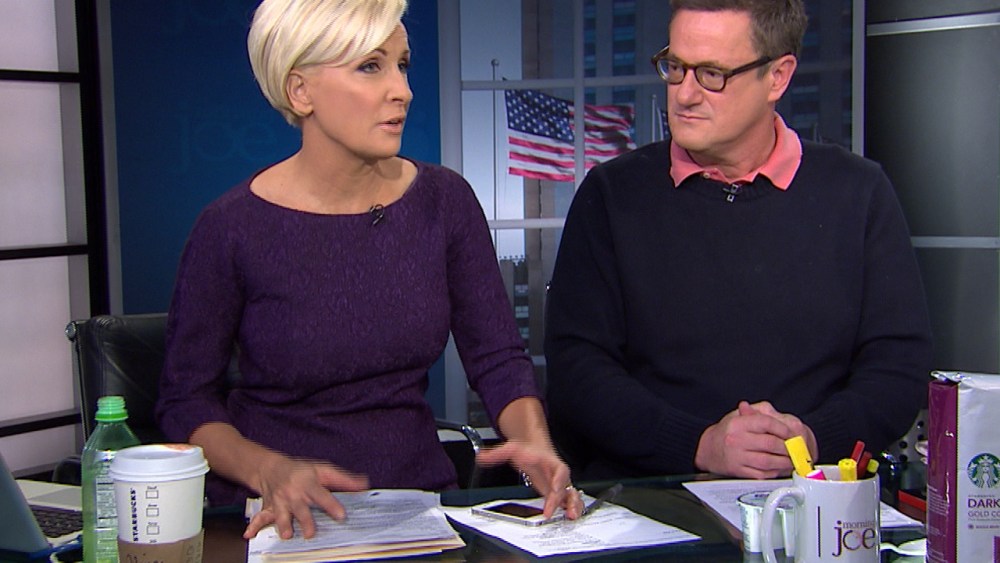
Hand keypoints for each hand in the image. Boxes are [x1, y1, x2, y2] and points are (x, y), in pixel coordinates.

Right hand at [243, 454, 368, 539]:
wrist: (271, 467)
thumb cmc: (301, 470)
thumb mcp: (323, 470)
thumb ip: (343, 480)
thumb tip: (365, 485)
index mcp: (308, 483)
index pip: (322, 495)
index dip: (332, 505)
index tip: (341, 515)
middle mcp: (293, 494)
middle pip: (300, 508)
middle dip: (305, 520)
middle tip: (311, 533)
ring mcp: (279, 502)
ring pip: (280, 515)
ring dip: (282, 525)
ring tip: (287, 535)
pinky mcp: (268, 509)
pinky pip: (259, 517)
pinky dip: (253, 526)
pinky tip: (248, 534)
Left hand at [476, 440, 583, 518]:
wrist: (536, 449)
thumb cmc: (528, 451)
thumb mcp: (512, 449)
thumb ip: (497, 454)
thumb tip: (481, 457)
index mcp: (551, 463)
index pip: (560, 471)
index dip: (559, 481)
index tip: (555, 489)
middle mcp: (558, 475)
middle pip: (567, 487)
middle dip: (566, 500)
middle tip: (558, 512)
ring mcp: (559, 485)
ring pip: (572, 496)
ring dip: (574, 506)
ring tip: (571, 516)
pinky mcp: (557, 494)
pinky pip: (568, 502)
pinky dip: (570, 510)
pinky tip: (568, 518)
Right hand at [694, 400, 810, 478]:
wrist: (707, 449)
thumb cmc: (727, 432)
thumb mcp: (738, 415)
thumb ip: (758, 412)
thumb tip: (779, 417)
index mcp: (738, 423)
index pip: (766, 423)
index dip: (783, 429)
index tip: (792, 433)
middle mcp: (736, 440)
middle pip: (770, 444)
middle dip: (788, 447)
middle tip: (796, 448)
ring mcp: (737, 457)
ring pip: (768, 462)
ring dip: (784, 462)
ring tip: (792, 460)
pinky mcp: (739, 471)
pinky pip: (762, 474)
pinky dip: (775, 473)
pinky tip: (781, 468)